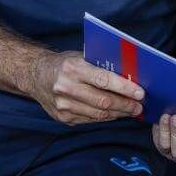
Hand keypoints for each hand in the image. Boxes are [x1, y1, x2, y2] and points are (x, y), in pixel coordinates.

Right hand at [28, 51, 143, 124]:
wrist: (35, 75)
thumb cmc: (65, 63)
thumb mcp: (81, 56)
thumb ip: (102, 63)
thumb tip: (131, 72)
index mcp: (73, 68)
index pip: (104, 80)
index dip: (124, 88)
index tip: (140, 93)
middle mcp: (66, 87)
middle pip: (103, 101)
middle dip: (125, 105)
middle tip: (140, 106)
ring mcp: (63, 105)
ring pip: (98, 114)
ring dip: (118, 113)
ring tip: (132, 111)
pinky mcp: (62, 117)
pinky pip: (90, 120)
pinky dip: (106, 117)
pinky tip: (115, 113)